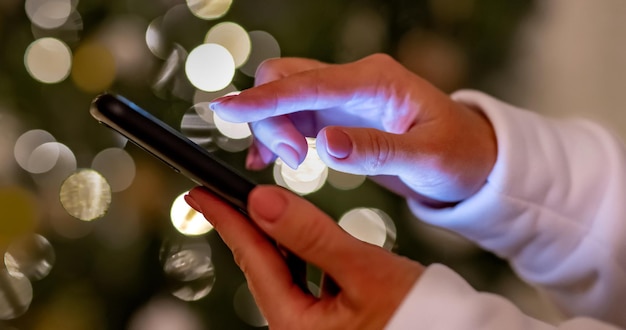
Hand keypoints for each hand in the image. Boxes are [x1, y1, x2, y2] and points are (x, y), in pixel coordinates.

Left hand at [185, 185, 422, 329]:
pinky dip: (301, 255)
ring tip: (260, 209)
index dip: (226, 220)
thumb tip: (262, 201)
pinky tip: (304, 239)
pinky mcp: (330, 321)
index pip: (253, 260)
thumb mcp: (364, 270)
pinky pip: (305, 282)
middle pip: (263, 268)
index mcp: (297, 325)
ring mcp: (314, 327)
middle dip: (244, 228)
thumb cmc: (418, 316)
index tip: (201, 192)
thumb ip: (311, 235)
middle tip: (220, 194)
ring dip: (274, 240)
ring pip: (284, 274)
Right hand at [210, 54, 495, 204]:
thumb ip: (375, 150)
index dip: (265, 98)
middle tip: (294, 162)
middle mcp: (353, 81)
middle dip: (271, 117)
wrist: (470, 157)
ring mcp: (342, 97)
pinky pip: (291, 116)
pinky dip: (275, 135)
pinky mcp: (336, 115)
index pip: (308, 81)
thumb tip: (325, 145)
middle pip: (285, 80)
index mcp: (375, 81)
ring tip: (289, 165)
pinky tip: (270, 161)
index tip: (226, 110)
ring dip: (271, 128)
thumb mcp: (427, 159)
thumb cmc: (457, 155)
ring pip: (282, 98)